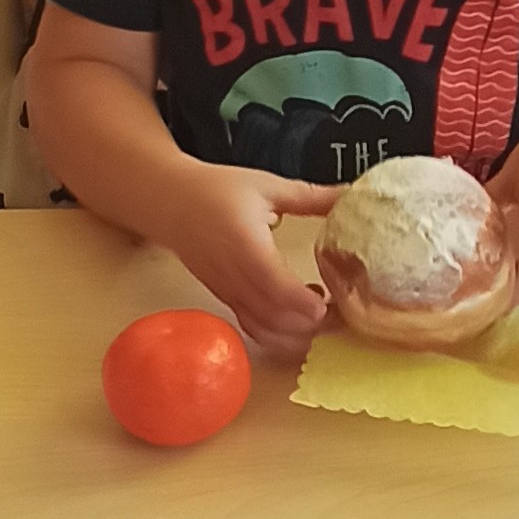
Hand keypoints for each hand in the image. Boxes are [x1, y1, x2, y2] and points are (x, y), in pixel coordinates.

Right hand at [168, 165, 338, 358]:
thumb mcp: (267, 186)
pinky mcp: (225, 299)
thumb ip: (310, 196)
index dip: (301, 301)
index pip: (272, 282)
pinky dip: (278, 332)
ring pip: (262, 327)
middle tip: (342, 313)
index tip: (327, 305)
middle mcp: (232, 274)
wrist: (168, 203)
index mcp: (243, 242)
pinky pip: (252, 326)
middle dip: (309, 324)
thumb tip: (350, 196)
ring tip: (325, 316)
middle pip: (271, 314)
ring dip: (296, 333)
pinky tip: (299, 316)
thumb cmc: (216, 190)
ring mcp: (226, 291)